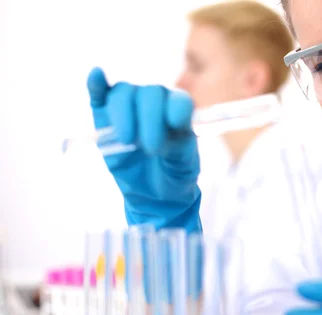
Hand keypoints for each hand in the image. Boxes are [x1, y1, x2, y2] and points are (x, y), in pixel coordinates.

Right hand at [86, 67, 200, 231]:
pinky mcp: (104, 114)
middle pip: (150, 94)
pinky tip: (96, 75)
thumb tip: (173, 122)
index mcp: (178, 110)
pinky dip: (96, 84)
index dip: (177, 108)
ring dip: (124, 113)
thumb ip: (181, 144)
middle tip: (152, 148)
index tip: (175, 125)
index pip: (178, 100)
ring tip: (128, 140)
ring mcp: (128, 105)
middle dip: (150, 119)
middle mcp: (154, 101)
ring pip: (124, 93)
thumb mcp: (183, 164)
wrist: (153, 191)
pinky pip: (99, 93)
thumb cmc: (173, 173)